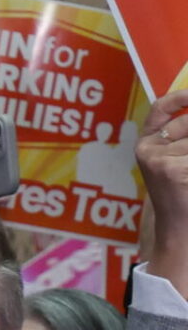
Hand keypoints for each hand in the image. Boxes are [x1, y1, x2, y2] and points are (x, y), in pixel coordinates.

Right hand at [137, 89, 187, 290]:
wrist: (180, 231)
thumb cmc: (184, 194)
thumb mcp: (176, 162)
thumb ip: (180, 137)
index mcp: (146, 146)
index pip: (160, 109)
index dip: (179, 97)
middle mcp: (146, 150)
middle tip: (187, 165)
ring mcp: (157, 160)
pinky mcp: (171, 170)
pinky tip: (187, 182)